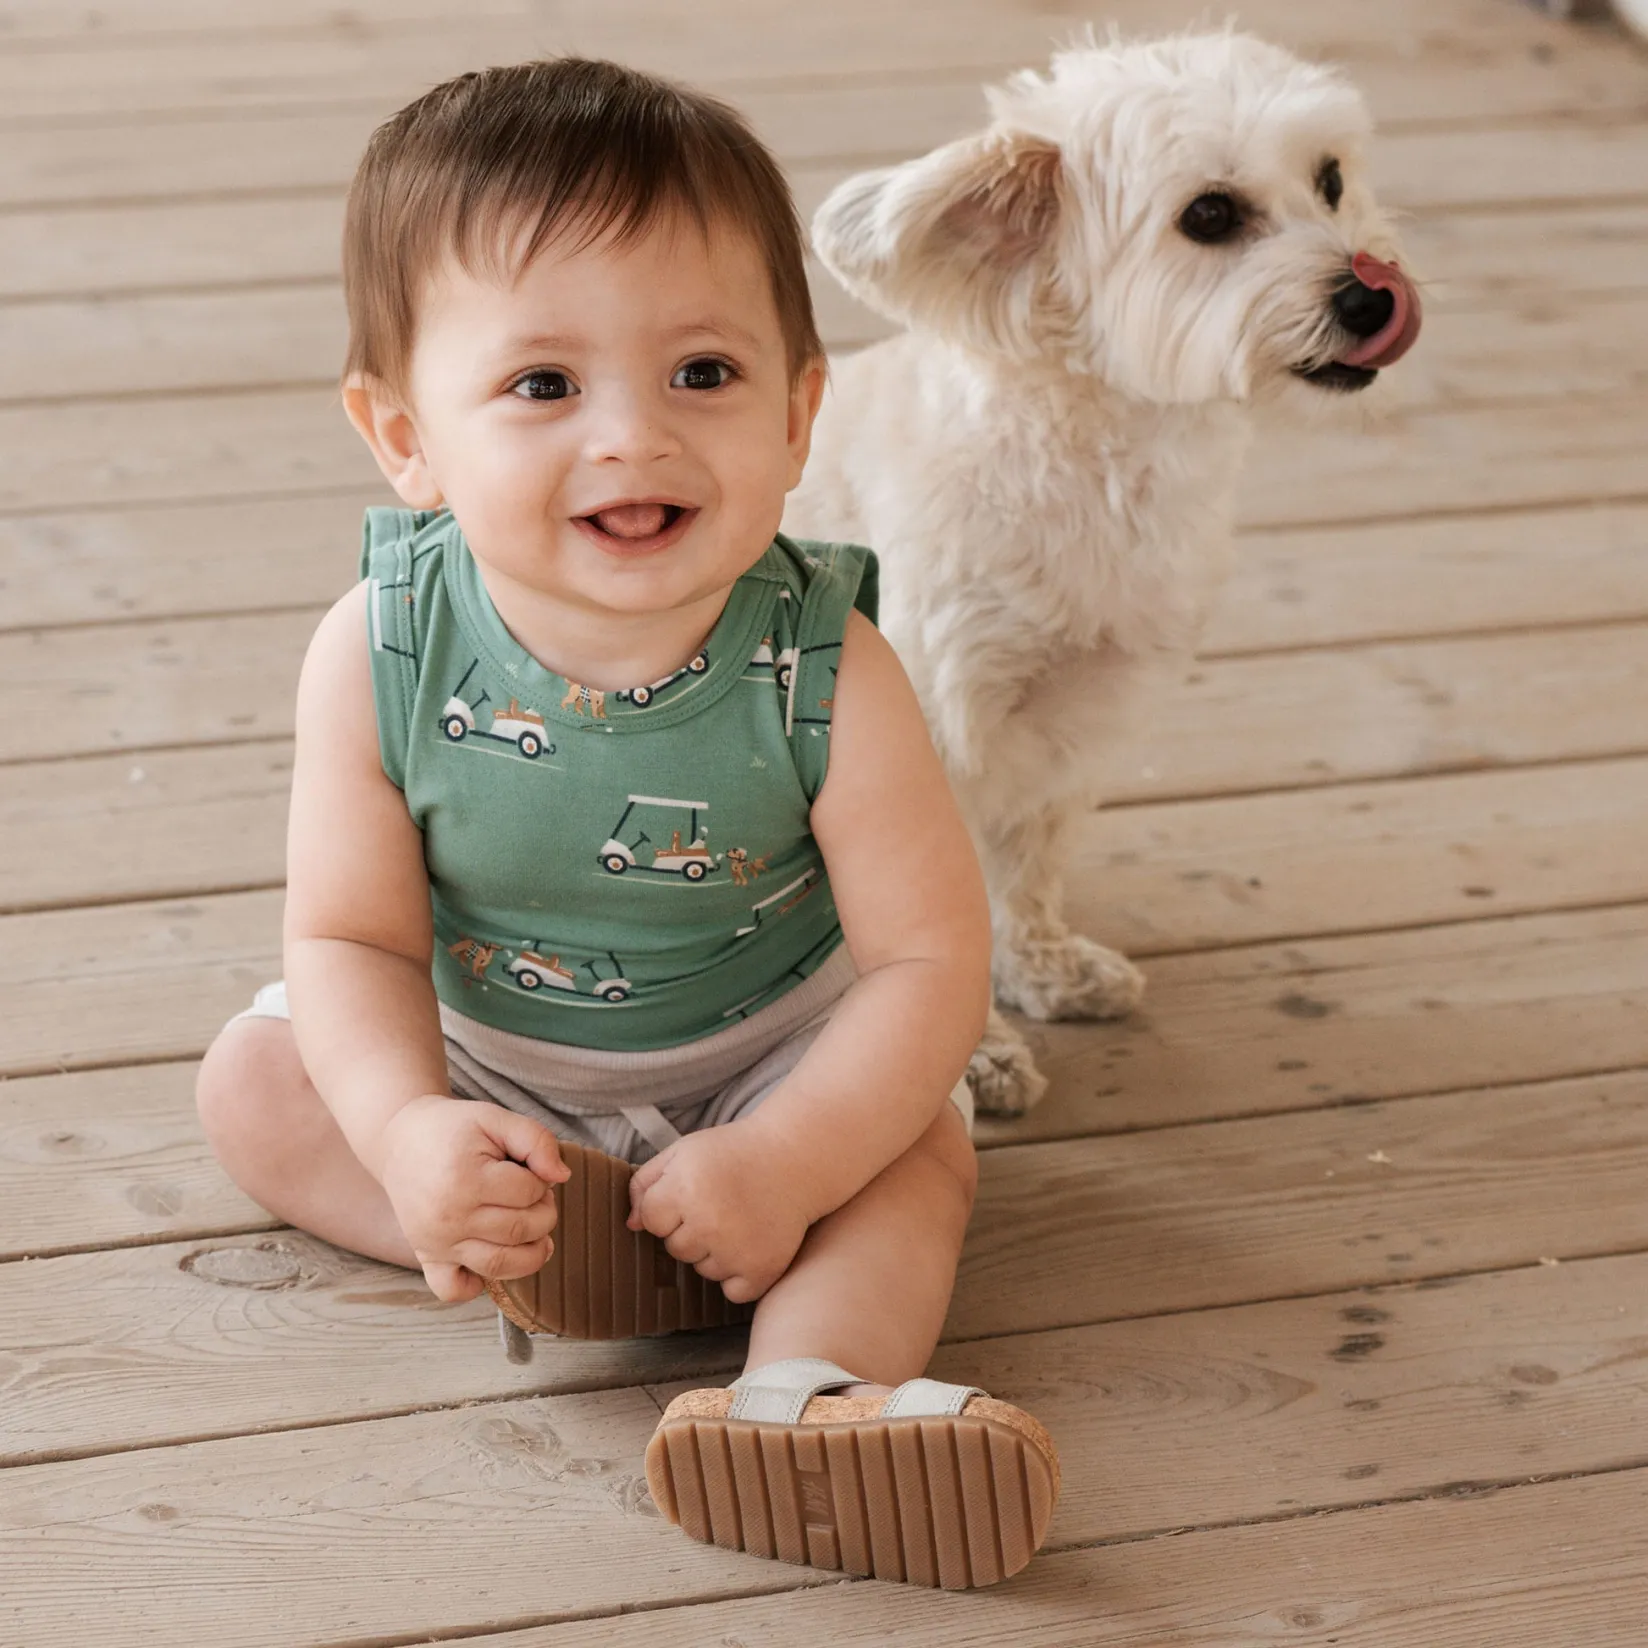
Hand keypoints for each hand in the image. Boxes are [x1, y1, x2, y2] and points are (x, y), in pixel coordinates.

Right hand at [376, 1095, 568, 1302]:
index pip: (529, 1192)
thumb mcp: (495, 1118)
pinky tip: (490, 1259)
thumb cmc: (453, 1129)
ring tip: (532, 1232)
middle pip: (520, 1230)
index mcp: (465, 1178)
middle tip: (535, 1197)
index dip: (542, 1180)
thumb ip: (535, 1139)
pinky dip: (476, 1285)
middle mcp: (448, 1216)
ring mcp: (436, 1241)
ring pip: (498, 1265)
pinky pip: (453, 1290)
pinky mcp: (426, 1257)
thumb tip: (562, 1176)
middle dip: (543, 1213)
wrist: (400, 1141)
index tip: (533, 1172)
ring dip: (530, 1252)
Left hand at [626, 1123, 810, 1302]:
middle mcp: (708, 1222)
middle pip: (676, 1248)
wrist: (795, 1158)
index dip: (669, 1207)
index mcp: (685, 1188)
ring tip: (740, 1220)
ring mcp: (736, 1250)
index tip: (693, 1192)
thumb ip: (647, 1183)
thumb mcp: (684, 1151)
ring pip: (703, 1270)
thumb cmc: (734, 1153)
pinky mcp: (761, 1270)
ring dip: (716, 1252)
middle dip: (691, 1229)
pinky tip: (752, 1244)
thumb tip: (632, 1225)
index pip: (652, 1221)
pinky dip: (740, 1276)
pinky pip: (732, 1291)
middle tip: (721, 1204)